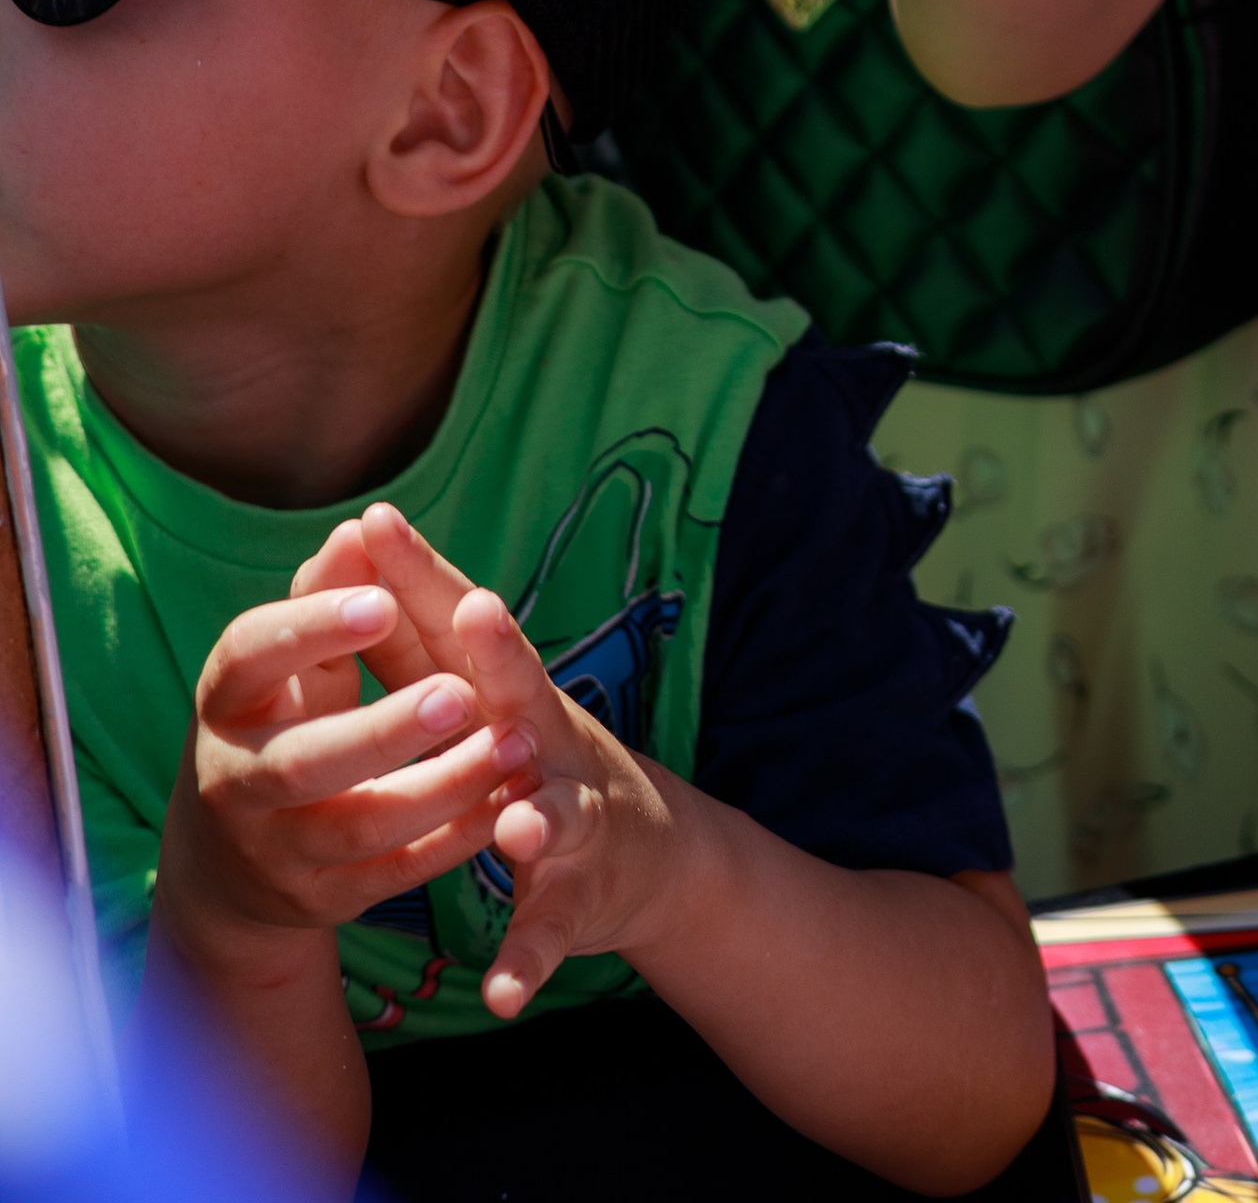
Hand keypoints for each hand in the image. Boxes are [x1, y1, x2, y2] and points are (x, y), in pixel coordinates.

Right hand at [155, 570, 532, 969]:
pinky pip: (393, 872)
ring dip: (443, 787)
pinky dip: (454, 840)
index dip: (311, 628)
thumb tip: (361, 528)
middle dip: (385, 730)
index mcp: (226, 700)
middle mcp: (236, 781)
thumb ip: (329, 592)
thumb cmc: (279, 717)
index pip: (251, 656)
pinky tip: (509, 802)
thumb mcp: (290, 658)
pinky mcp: (322, 897)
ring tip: (516, 744)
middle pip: (303, 762)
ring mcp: (276, 849)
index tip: (383, 600)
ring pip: (359, 826)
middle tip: (460, 694)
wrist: (231, 858)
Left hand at [315, 502, 688, 1020]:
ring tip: (512, 821)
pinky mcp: (575, 898)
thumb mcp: (485, 692)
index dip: (421, 573)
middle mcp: (547, 743)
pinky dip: (526, 960)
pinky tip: (500, 991)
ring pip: (555, 812)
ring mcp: (571, 819)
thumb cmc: (536, 757)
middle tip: (477, 613)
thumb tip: (356, 544)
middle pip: (524, 692)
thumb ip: (419, 632)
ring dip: (535, 814)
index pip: (458, 625)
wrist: (646, 851)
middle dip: (501, 656)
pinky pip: (549, 930)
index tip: (377, 521)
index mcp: (507, 695)